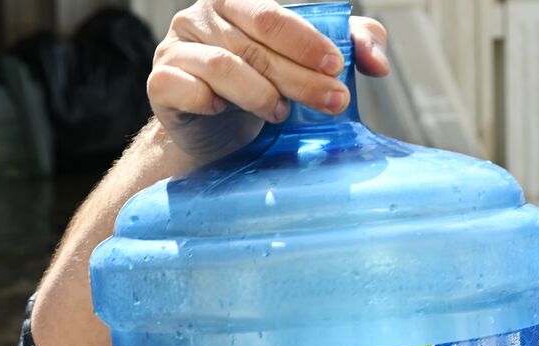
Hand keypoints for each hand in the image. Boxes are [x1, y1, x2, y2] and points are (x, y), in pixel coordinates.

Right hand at [148, 0, 389, 164]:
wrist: (217, 138)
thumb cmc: (264, 91)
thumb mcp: (309, 66)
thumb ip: (350, 48)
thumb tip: (378, 63)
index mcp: (237, 2)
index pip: (272, 15)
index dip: (306, 41)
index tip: (337, 66)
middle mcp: (202, 17)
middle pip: (255, 46)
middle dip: (300, 77)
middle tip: (333, 102)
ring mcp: (177, 48)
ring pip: (223, 67)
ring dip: (261, 95)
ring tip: (282, 114)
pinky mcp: (160, 83)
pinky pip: (183, 88)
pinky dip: (209, 102)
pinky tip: (226, 112)